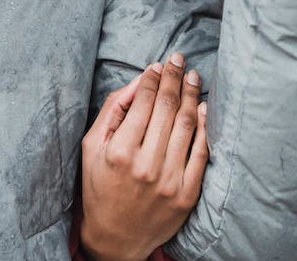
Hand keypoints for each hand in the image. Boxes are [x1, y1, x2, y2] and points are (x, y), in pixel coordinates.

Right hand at [79, 53, 208, 260]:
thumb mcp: (91, 147)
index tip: (157, 65)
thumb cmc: (99, 187)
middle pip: (166, 108)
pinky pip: (201, 152)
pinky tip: (204, 106)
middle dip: (173, 78)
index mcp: (119, 152)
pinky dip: (205, 126)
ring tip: (192, 76)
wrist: (116, 237)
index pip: (142, 103)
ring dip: (191, 95)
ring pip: (186, 125)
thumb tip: (138, 82)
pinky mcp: (187, 194)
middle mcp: (145, 165)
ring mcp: (170, 180)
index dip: (151, 79)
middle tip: (178, 59)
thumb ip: (112, 111)